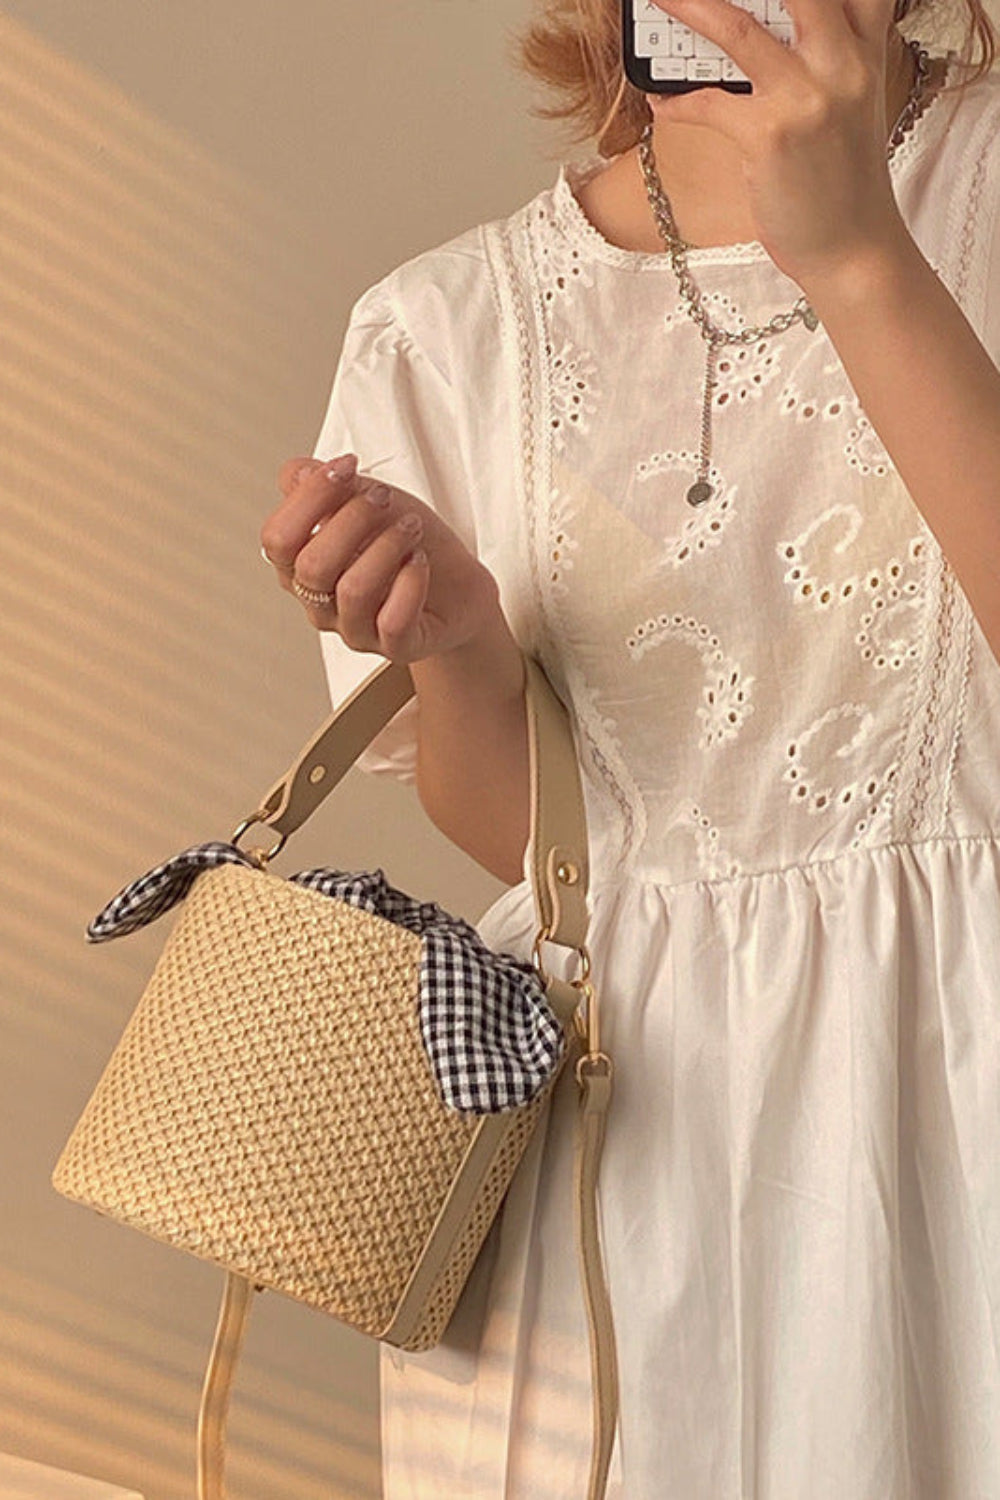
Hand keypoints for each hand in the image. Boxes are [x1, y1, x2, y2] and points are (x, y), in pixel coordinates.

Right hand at [260, 455, 504, 663]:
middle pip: (311, 566)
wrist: (459, 584)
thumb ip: (327, 485)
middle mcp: (320, 603)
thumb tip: (300, 472)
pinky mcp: (396, 647)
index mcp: (301, 566)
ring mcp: (355, 629)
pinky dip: (410, 583)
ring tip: (411, 527)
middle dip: (353, 519)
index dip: (308, 498)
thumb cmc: (405, 542)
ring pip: (352, 591)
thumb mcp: (366, 497)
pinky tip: (420, 562)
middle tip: (385, 500)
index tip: (347, 466)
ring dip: (387, 547)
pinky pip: (392, 622)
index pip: (277, 540)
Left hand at [646, 0, 914, 287]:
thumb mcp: (852, 105)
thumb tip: (765, 29)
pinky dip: (675, 101)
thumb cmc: (844, 181)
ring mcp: (806, 99)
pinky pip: (707, 104)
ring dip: (690, 8)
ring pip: (738, 30)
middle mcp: (843, 64)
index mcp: (864, 50)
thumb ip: (828, 57)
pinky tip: (660, 101)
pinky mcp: (769, 137)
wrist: (854, 249)